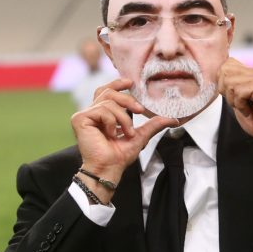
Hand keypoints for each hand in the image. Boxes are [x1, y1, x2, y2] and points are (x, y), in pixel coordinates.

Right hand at [71, 79, 178, 194]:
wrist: (109, 169)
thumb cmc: (120, 156)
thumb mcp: (141, 135)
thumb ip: (154, 124)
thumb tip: (173, 119)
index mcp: (103, 114)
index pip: (107, 91)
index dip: (117, 84)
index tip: (131, 82)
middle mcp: (92, 112)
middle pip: (109, 91)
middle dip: (128, 100)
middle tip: (140, 111)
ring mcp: (85, 115)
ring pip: (109, 102)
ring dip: (123, 118)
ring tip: (126, 132)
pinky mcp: (79, 119)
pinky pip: (102, 109)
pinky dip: (112, 121)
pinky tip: (111, 134)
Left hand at [217, 58, 252, 155]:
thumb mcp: (237, 100)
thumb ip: (229, 86)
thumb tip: (217, 74)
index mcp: (251, 73)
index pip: (227, 64)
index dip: (223, 82)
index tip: (234, 97)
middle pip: (225, 70)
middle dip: (226, 91)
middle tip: (239, 103)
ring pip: (230, 82)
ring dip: (234, 100)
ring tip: (246, 107)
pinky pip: (239, 92)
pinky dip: (240, 105)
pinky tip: (250, 110)